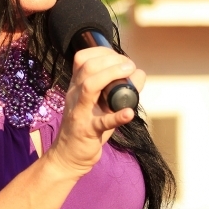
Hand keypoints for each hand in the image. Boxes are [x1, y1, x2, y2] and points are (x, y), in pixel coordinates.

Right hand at [49, 47, 145, 177]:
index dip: (103, 52)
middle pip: (87, 68)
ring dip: (111, 75)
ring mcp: (80, 112)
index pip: (83, 59)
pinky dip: (117, 117)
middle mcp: (75, 95)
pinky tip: (129, 113)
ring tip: (130, 73)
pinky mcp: (87, 131)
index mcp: (76, 86)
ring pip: (89, 86)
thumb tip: (139, 73)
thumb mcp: (101, 105)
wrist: (68, 156)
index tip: (121, 58)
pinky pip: (101, 122)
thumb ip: (119, 89)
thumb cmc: (88, 127)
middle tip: (129, 66)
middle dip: (111, 61)